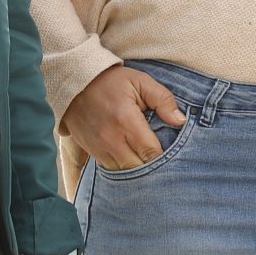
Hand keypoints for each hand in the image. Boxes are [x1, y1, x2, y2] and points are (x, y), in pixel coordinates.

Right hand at [64, 64, 188, 168]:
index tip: (174, 154)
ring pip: (124, 173)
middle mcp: (111, 139)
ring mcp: (99, 147)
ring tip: (147, 159)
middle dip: (153, 166)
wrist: (75, 82)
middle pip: (139, 168)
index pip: (151, 153)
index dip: (165, 158)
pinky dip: (123, 167)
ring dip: (138, 169)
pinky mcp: (91, 151)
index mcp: (126, 121)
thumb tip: (180, 121)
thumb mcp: (140, 81)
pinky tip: (132, 159)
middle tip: (164, 159)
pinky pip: (111, 169)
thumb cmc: (111, 81)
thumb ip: (163, 99)